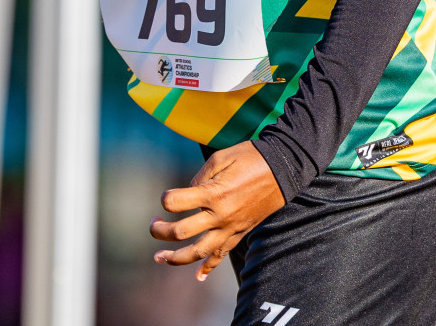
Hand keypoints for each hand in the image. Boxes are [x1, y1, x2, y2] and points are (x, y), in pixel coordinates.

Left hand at [150, 141, 284, 280]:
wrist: (284, 169)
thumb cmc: (250, 158)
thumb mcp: (221, 158)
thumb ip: (199, 177)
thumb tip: (187, 194)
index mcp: (213, 194)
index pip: (175, 203)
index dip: (165, 199)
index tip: (167, 196)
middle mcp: (220, 215)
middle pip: (180, 232)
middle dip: (160, 231)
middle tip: (152, 226)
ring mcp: (230, 228)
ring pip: (198, 252)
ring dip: (176, 258)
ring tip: (159, 257)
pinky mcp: (240, 233)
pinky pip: (222, 255)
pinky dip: (209, 267)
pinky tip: (198, 277)